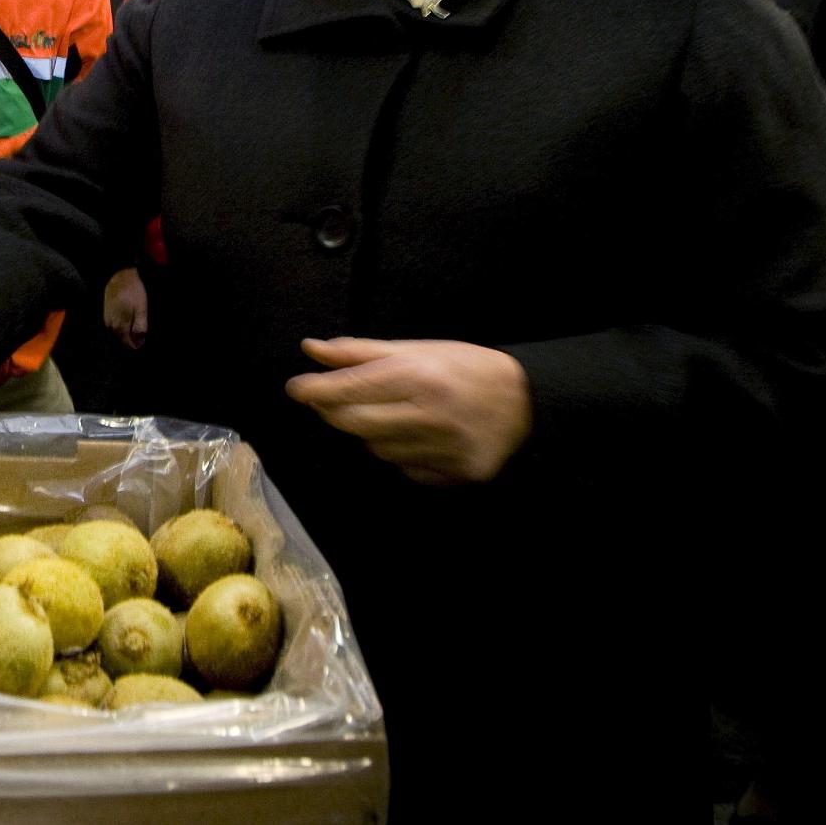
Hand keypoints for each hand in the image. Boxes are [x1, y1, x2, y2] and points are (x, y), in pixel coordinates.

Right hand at [103, 267, 148, 349]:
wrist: (120, 276)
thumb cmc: (133, 291)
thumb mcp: (141, 308)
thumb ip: (140, 325)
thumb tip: (139, 340)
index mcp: (120, 325)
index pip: (127, 343)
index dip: (135, 345)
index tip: (141, 342)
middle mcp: (111, 325)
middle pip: (121, 340)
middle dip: (130, 340)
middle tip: (140, 336)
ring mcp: (107, 319)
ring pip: (117, 333)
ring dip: (125, 333)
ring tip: (134, 327)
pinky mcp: (105, 313)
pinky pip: (113, 326)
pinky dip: (120, 326)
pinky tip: (127, 320)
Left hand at [286, 337, 531, 485]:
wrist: (529, 403)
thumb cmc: (467, 369)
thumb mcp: (419, 349)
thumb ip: (361, 351)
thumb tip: (311, 349)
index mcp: (422, 375)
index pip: (353, 387)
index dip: (317, 389)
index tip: (296, 388)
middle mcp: (432, 414)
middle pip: (356, 424)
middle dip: (334, 413)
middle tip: (329, 402)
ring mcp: (446, 449)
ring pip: (378, 449)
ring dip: (370, 433)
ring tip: (390, 413)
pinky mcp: (457, 475)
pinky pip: (406, 469)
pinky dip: (400, 453)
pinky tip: (416, 436)